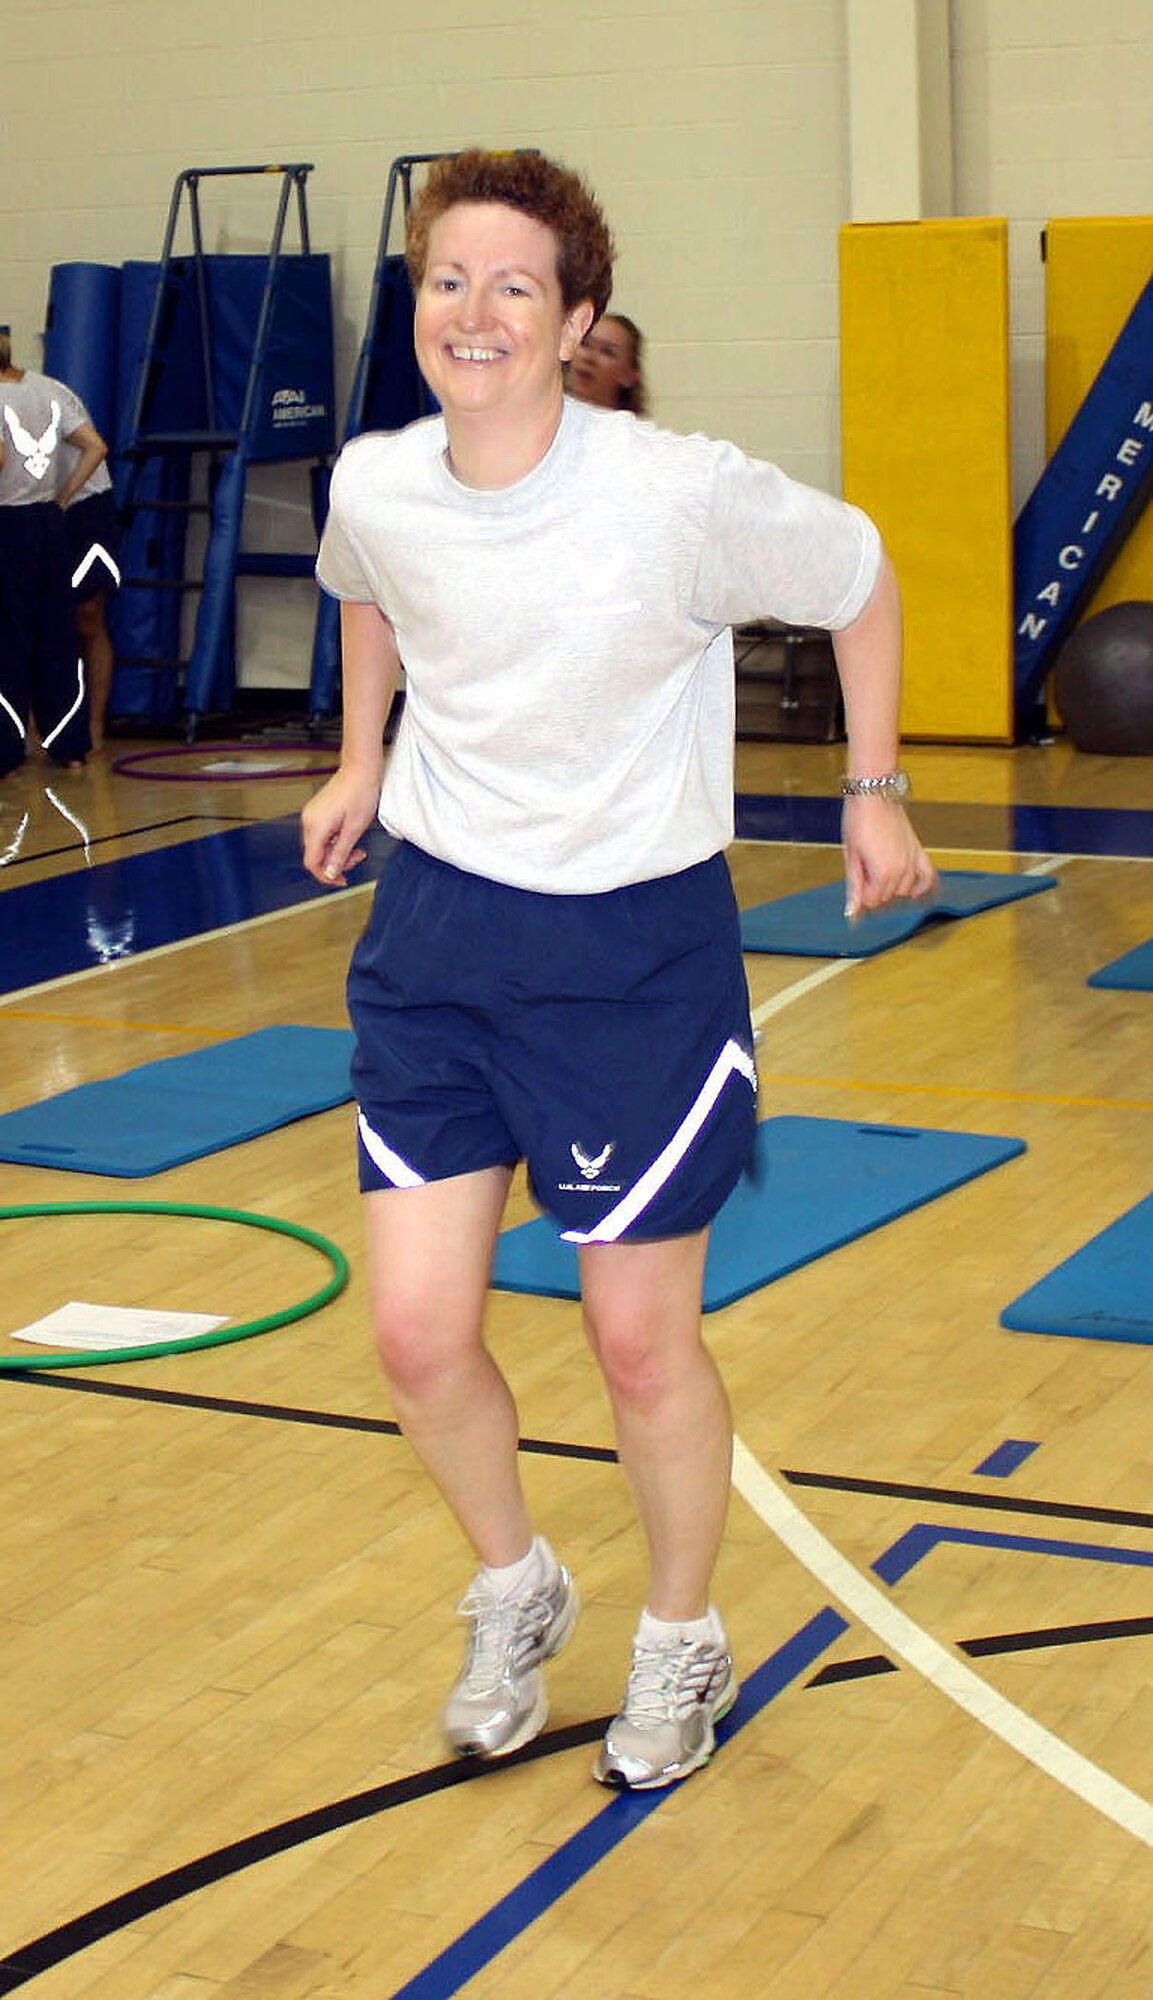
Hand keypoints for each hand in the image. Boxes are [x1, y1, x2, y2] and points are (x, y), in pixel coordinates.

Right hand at [301, 767, 378, 886]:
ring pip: (320, 845)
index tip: (341, 880)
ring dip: (337, 851)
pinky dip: (335, 840)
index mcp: (316, 827)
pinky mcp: (318, 811)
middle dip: (336, 862)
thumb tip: (331, 873)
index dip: (326, 875)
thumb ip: (340, 854)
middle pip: (316, 855)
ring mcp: (312, 815)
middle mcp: (309, 821)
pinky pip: (322, 834)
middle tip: (357, 858)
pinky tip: (348, 836)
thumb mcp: (354, 830)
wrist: (361, 769)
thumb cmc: (361, 793)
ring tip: (357, 847)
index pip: (312, 862)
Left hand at [842, 796, 937, 920]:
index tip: (856, 881)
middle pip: (887, 897)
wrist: (874, 795)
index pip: (872, 901)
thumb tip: (852, 912)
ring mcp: (912, 861)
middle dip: (874, 890)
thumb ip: (854, 886)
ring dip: (892, 888)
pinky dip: (923, 887)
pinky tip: (916, 893)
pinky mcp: (919, 851)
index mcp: (883, 873)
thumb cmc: (858, 821)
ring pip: (904, 891)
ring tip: (879, 872)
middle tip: (864, 870)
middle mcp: (902, 871)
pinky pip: (927, 876)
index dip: (861, 894)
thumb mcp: (851, 856)